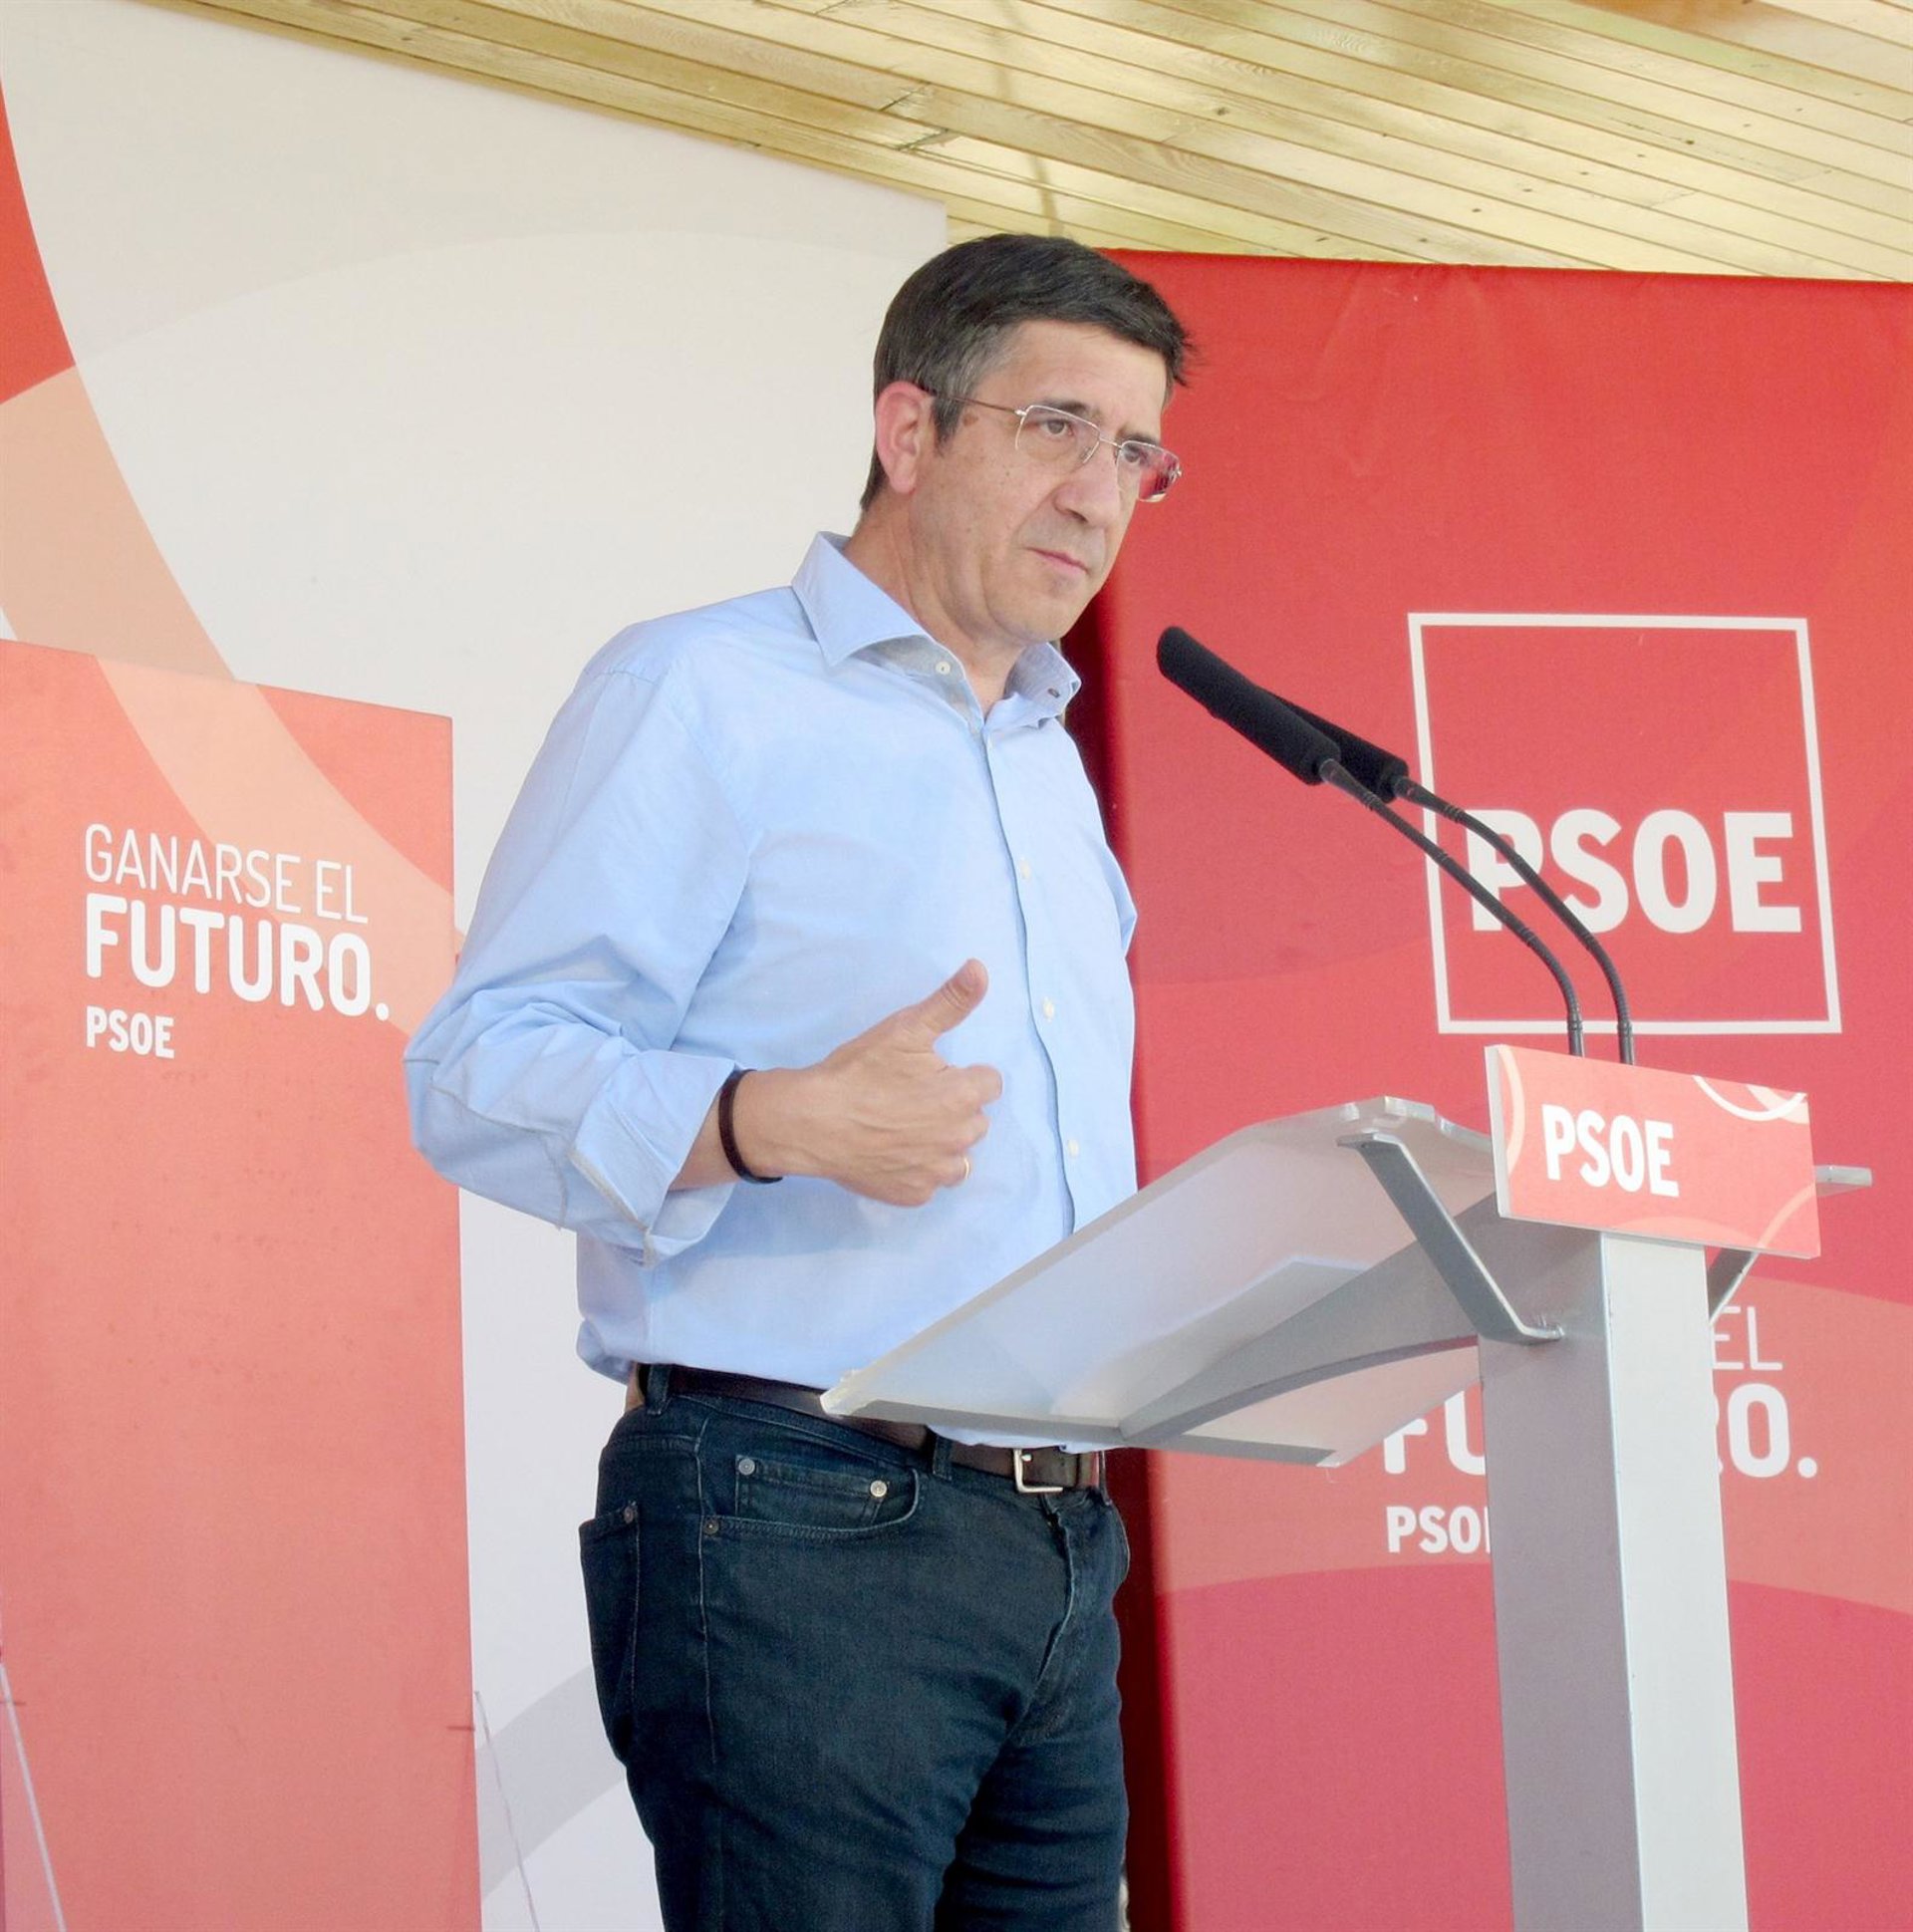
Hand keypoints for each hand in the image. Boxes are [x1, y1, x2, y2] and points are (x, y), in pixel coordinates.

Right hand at [735, 960, 1001, 1205]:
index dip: (960, 1074)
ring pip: (958, 1155)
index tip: (929, 1073)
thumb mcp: (905, 1028)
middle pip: (975, 1118)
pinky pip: (930, 1180)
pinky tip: (891, 1152)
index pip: (989, 1082)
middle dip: (953, 1107)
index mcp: (964, 1096)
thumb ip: (950, 1002)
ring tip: (904, 1126)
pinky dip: (918, 1169)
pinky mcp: (915, 1195)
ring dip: (942, 1142)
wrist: (811, 1122)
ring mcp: (937, 1172)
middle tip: (911, 1097)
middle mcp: (960, 1139)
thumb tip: (981, 969)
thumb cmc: (859, 1072)